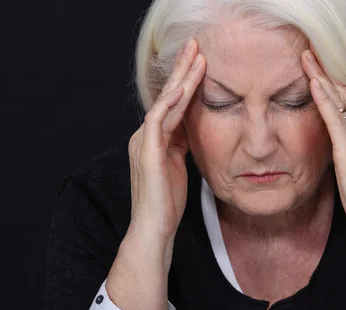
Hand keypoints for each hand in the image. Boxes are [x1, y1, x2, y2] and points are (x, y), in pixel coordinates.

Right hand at [128, 38, 205, 241]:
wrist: (154, 228)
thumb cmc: (168, 201)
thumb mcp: (179, 165)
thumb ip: (181, 144)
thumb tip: (192, 127)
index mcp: (154, 139)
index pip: (171, 103)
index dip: (185, 81)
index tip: (200, 61)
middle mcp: (146, 136)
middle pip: (166, 96)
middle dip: (181, 69)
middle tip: (195, 45)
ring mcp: (144, 142)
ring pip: (164, 103)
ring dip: (181, 79)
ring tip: (196, 57)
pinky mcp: (146, 152)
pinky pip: (158, 120)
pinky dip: (171, 103)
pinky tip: (184, 87)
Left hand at [301, 48, 345, 309]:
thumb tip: (333, 154)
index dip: (333, 85)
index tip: (317, 70)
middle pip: (345, 95)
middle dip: (326, 73)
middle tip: (309, 56)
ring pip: (341, 100)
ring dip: (322, 78)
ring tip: (307, 60)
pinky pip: (335, 118)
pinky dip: (324, 99)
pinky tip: (314, 84)